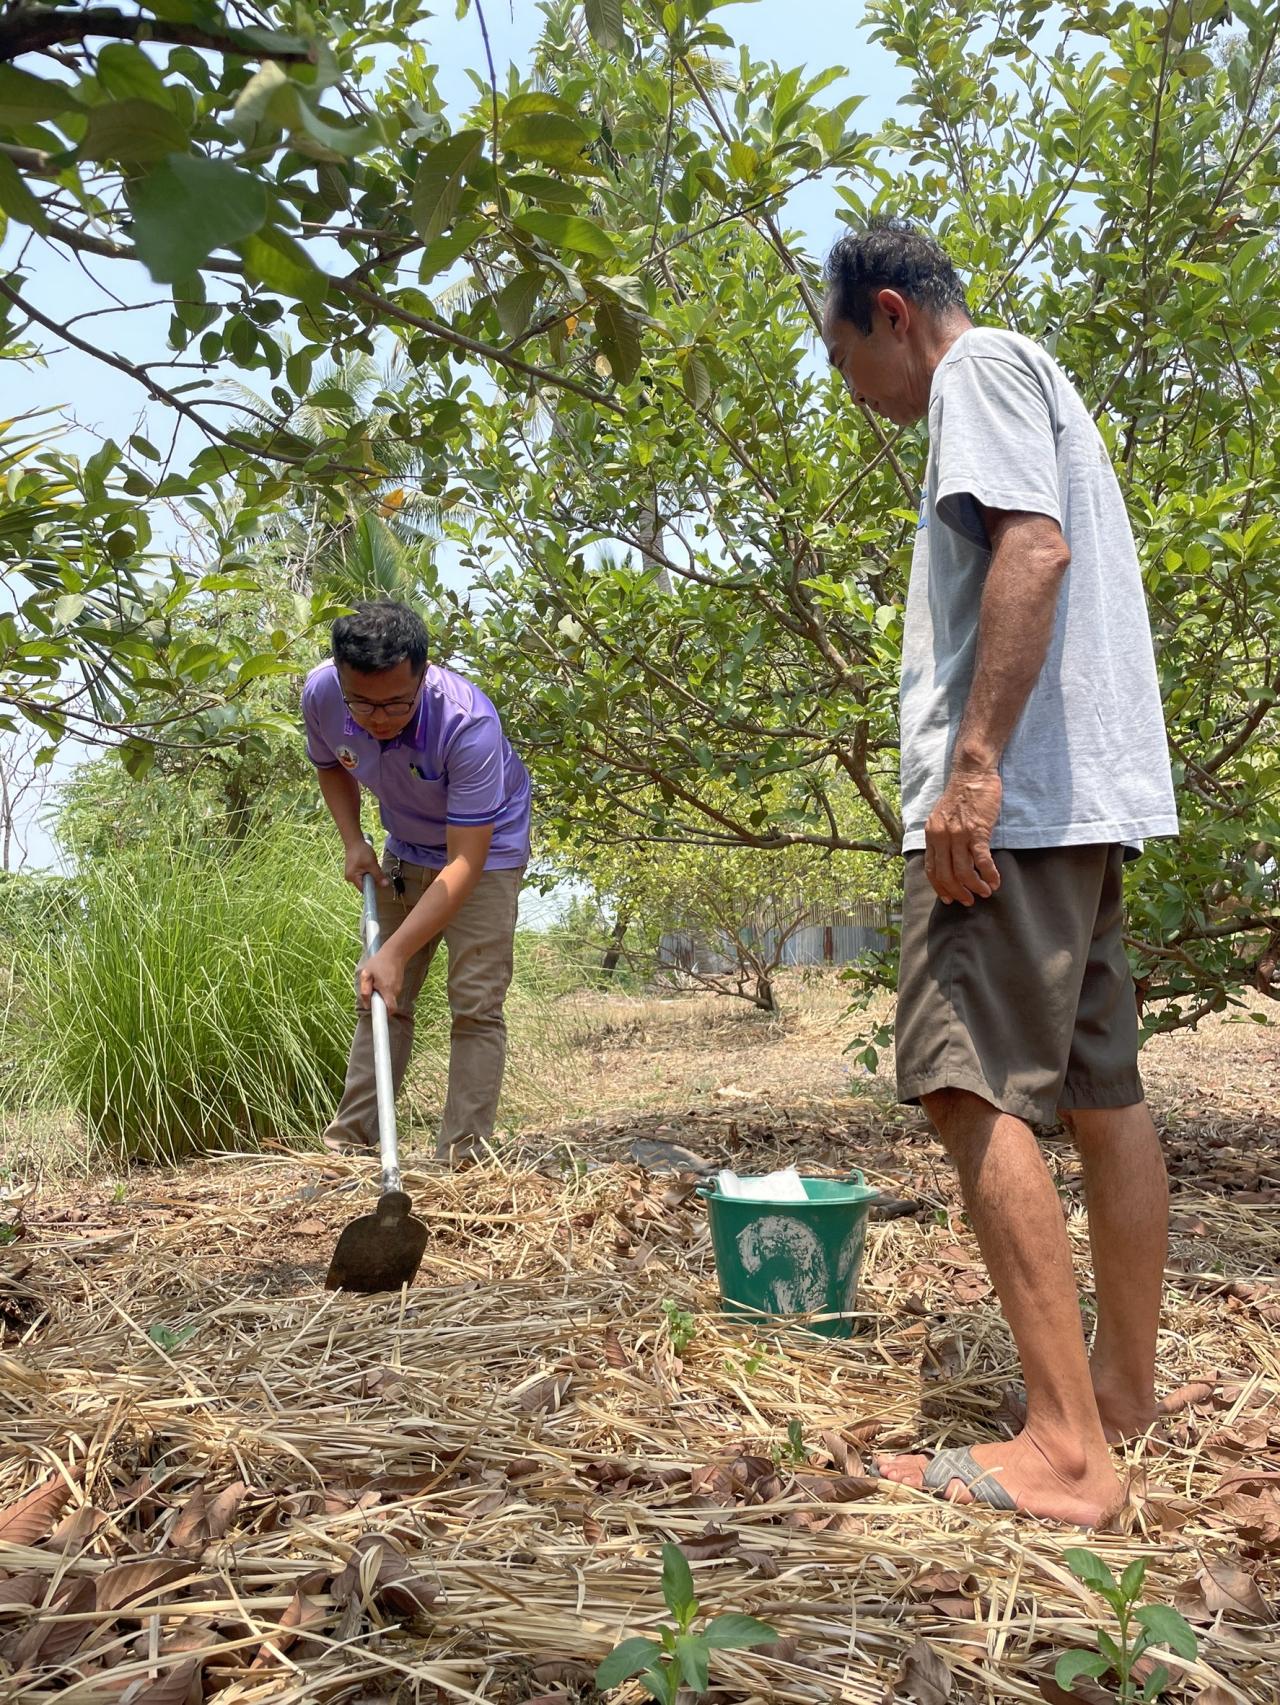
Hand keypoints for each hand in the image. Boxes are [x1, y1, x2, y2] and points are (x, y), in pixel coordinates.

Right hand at [344, 838, 389, 889]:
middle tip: (375, 870)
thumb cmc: (361, 851)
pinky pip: (362, 874)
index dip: (373, 887)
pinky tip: (368, 864)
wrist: (354, 841)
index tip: (380, 884)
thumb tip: (386, 885)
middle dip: (372, 879)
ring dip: (370, 874)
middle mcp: (349, 878)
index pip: (364, 889)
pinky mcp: (353, 870)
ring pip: (364, 879)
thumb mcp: (372, 864)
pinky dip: (367, 871)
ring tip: (371, 865)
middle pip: (364, 884)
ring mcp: (350, 874)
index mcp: (352, 878)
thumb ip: (378, 875)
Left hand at [359, 943, 405, 1013]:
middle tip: (372, 990)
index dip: (384, 1014)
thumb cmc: (379, 962)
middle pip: (387, 1005)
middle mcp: (396, 992)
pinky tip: (382, 979)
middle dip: (379, 1001)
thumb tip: (366, 1004)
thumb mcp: (366, 973)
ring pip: (388, 998)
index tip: (376, 1012)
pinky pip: (390, 993)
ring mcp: (399, 989)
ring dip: (381, 994)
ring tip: (377, 981)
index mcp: (387, 990)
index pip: (390, 1009)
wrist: (395, 953)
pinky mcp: (399, 986)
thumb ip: (365, 989)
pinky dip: (385, 990)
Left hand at [924, 767, 1002, 904]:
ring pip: (962, 871)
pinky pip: (981, 860)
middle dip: (957, 892)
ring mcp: (958, 834)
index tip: (948, 898)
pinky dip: (988, 874)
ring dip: (974, 887)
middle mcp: (941, 836)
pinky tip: (995, 881)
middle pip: (945, 875)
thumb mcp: (942, 817)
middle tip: (968, 901)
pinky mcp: (976, 831)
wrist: (973, 773)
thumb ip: (942, 836)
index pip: (931, 868)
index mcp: (931, 834)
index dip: (940, 887)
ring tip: (984, 893)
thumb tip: (948, 858)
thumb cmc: (962, 795)